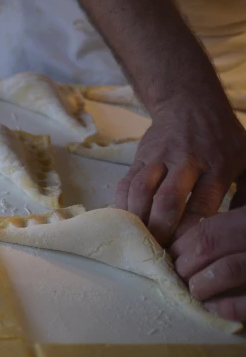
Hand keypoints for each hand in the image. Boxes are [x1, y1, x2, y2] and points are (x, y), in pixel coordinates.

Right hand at [115, 100, 245, 245]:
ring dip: (137, 221)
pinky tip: (126, 223)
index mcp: (218, 166)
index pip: (200, 207)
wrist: (190, 103)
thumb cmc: (223, 139)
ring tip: (139, 241)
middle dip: (160, 232)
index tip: (186, 253)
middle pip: (167, 201)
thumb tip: (241, 236)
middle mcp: (186, 161)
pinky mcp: (139, 157)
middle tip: (159, 253)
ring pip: (140, 192)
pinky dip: (122, 207)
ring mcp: (159, 157)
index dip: (189, 234)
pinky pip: (125, 184)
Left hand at [170, 206, 245, 322]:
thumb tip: (181, 248)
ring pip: (227, 270)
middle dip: (186, 267)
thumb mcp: (244, 229)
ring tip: (197, 292)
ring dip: (202, 286)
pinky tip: (217, 308)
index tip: (173, 258)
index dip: (182, 246)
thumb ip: (227, 232)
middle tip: (182, 279)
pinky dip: (227, 306)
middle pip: (209, 247)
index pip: (207, 229)